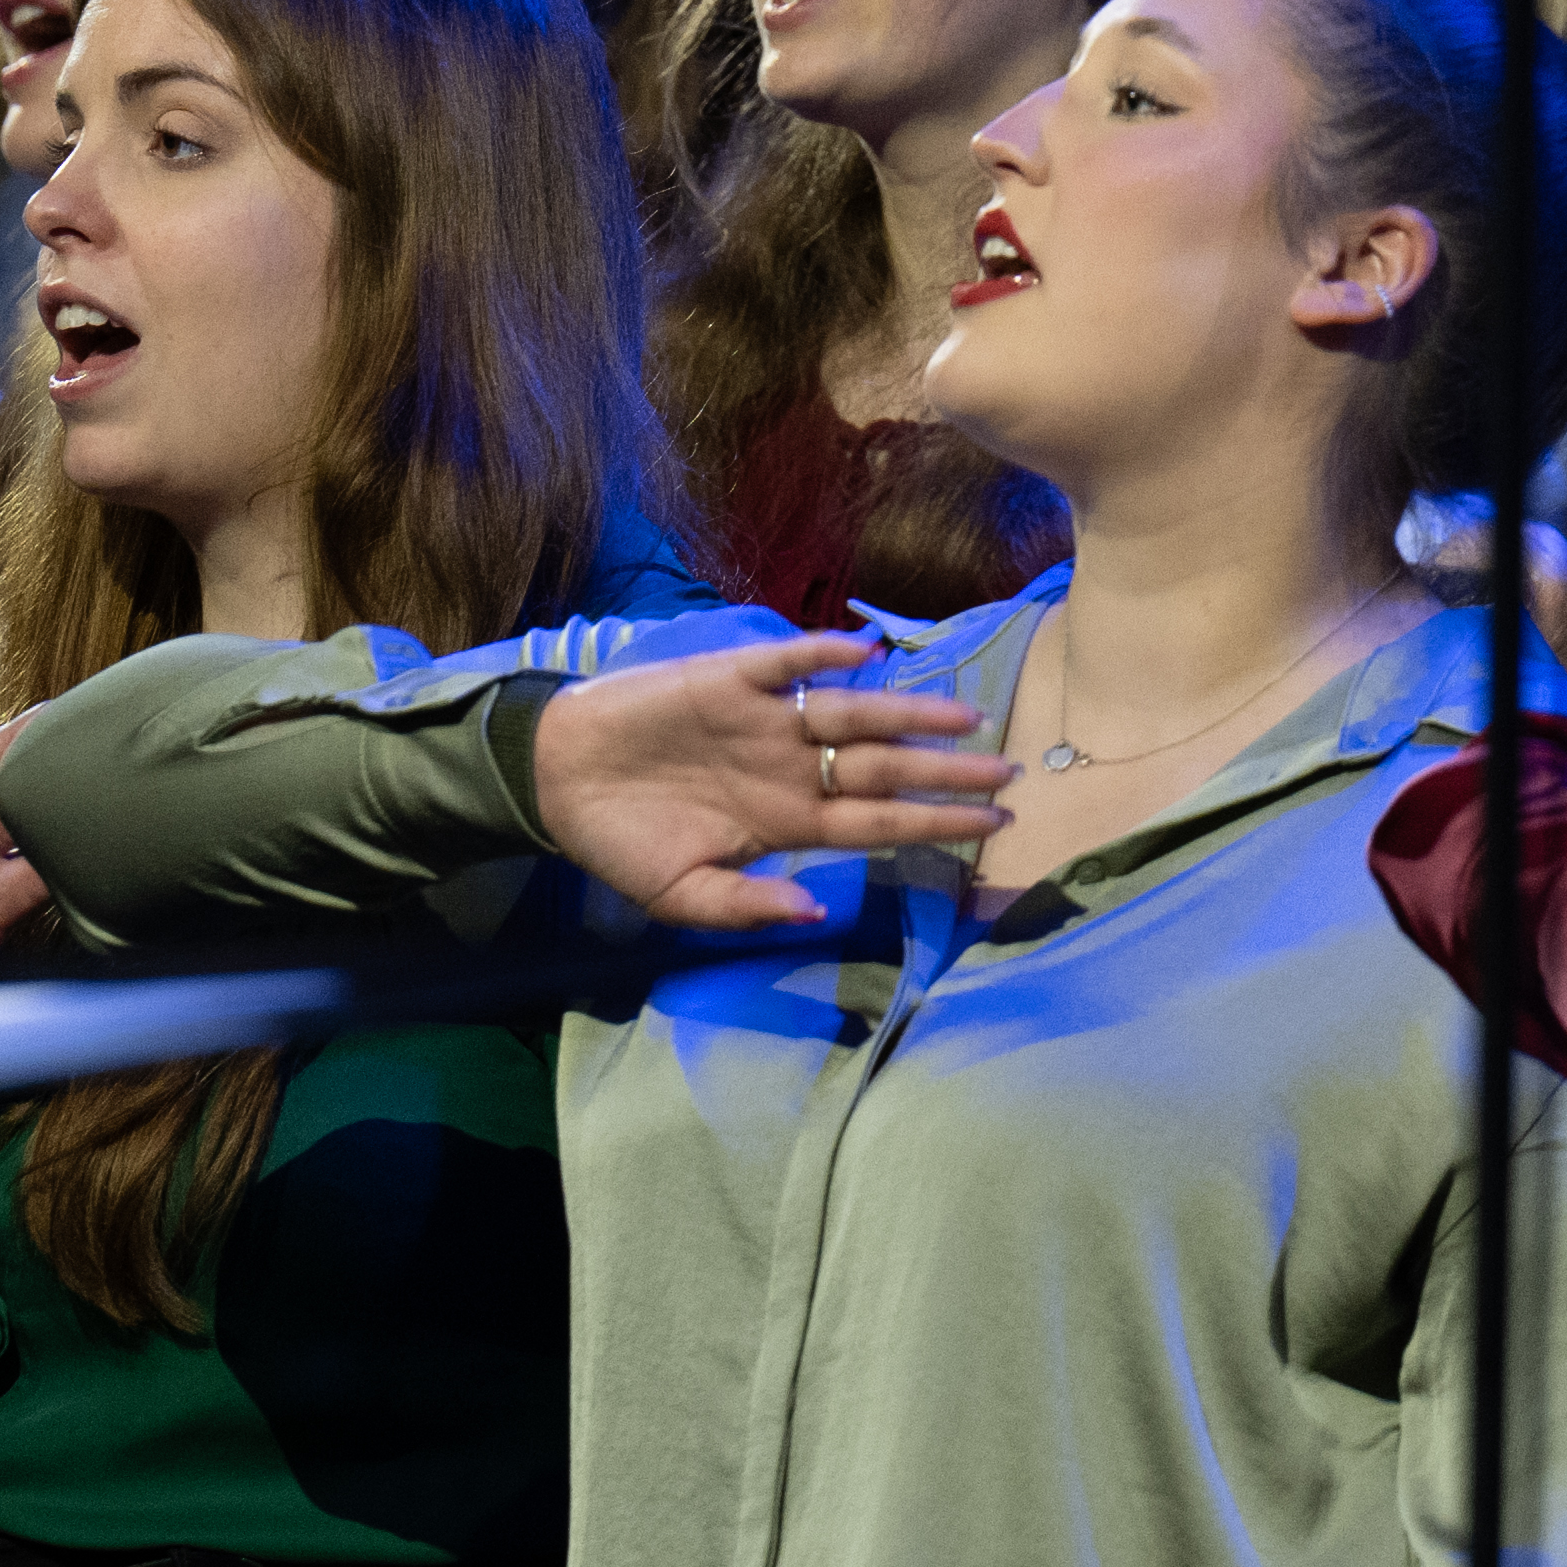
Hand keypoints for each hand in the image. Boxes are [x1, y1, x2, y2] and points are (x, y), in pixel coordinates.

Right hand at [526, 631, 1015, 927]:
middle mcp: (791, 768)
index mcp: (788, 822)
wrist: (556, 780)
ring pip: (853, 714)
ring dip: (908, 713)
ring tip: (964, 716)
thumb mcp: (680, 897)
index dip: (935, 823)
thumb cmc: (621, 841)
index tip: (994, 826)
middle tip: (1010, 771)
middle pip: (884, 767)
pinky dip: (823, 655)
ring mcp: (766, 722)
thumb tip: (811, 913)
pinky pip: (788, 663)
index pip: (878, 821)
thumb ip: (745, 906)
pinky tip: (866, 653)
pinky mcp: (730, 681)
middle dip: (947, 771)